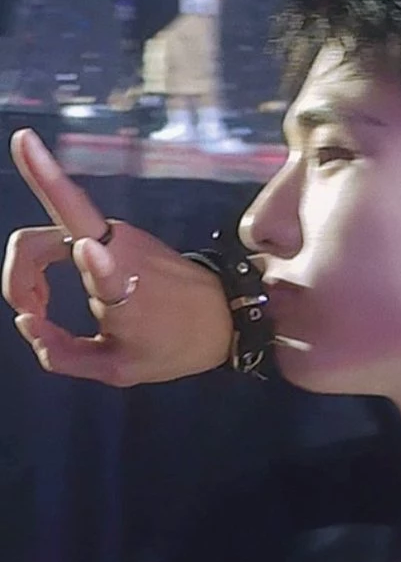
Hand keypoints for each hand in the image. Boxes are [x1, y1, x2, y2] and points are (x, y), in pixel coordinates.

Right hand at [2, 129, 232, 386]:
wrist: (220, 315)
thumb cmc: (172, 345)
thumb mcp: (119, 367)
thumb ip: (65, 354)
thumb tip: (25, 322)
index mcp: (122, 288)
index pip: (93, 250)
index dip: (67, 205)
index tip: (57, 194)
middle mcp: (116, 248)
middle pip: (36, 243)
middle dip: (17, 278)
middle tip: (31, 313)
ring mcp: (116, 234)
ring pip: (47, 239)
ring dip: (31, 274)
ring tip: (42, 308)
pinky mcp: (116, 232)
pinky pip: (64, 235)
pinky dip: (44, 264)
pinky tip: (41, 289)